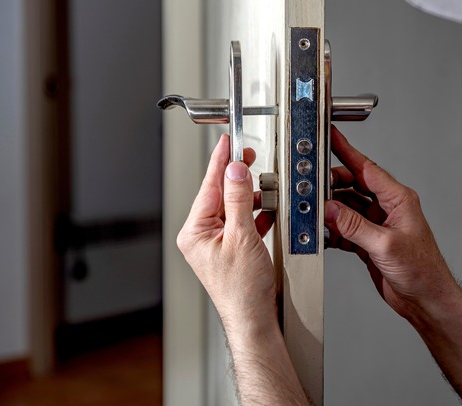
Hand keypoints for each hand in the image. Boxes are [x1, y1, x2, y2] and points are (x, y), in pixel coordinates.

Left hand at [177, 134, 275, 331]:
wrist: (254, 318)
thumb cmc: (242, 289)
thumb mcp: (242, 236)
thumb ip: (239, 199)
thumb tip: (235, 171)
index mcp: (194, 232)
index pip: (209, 187)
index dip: (220, 162)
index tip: (227, 143)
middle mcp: (201, 236)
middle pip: (220, 195)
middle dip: (237, 178)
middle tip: (248, 157)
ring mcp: (215, 244)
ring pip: (233, 208)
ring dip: (250, 197)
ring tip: (263, 186)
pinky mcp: (231, 250)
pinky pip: (242, 223)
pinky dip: (255, 214)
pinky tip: (266, 209)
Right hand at [325, 127, 460, 320]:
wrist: (426, 299)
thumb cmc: (422, 271)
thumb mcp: (385, 245)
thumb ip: (355, 226)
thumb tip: (331, 209)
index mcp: (399, 199)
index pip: (367, 169)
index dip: (347, 151)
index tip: (331, 137)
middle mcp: (388, 208)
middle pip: (352, 186)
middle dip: (331, 185)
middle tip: (312, 187)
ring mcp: (378, 225)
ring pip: (346, 208)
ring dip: (331, 211)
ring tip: (314, 212)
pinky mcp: (369, 242)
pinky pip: (345, 228)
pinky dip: (333, 230)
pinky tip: (324, 233)